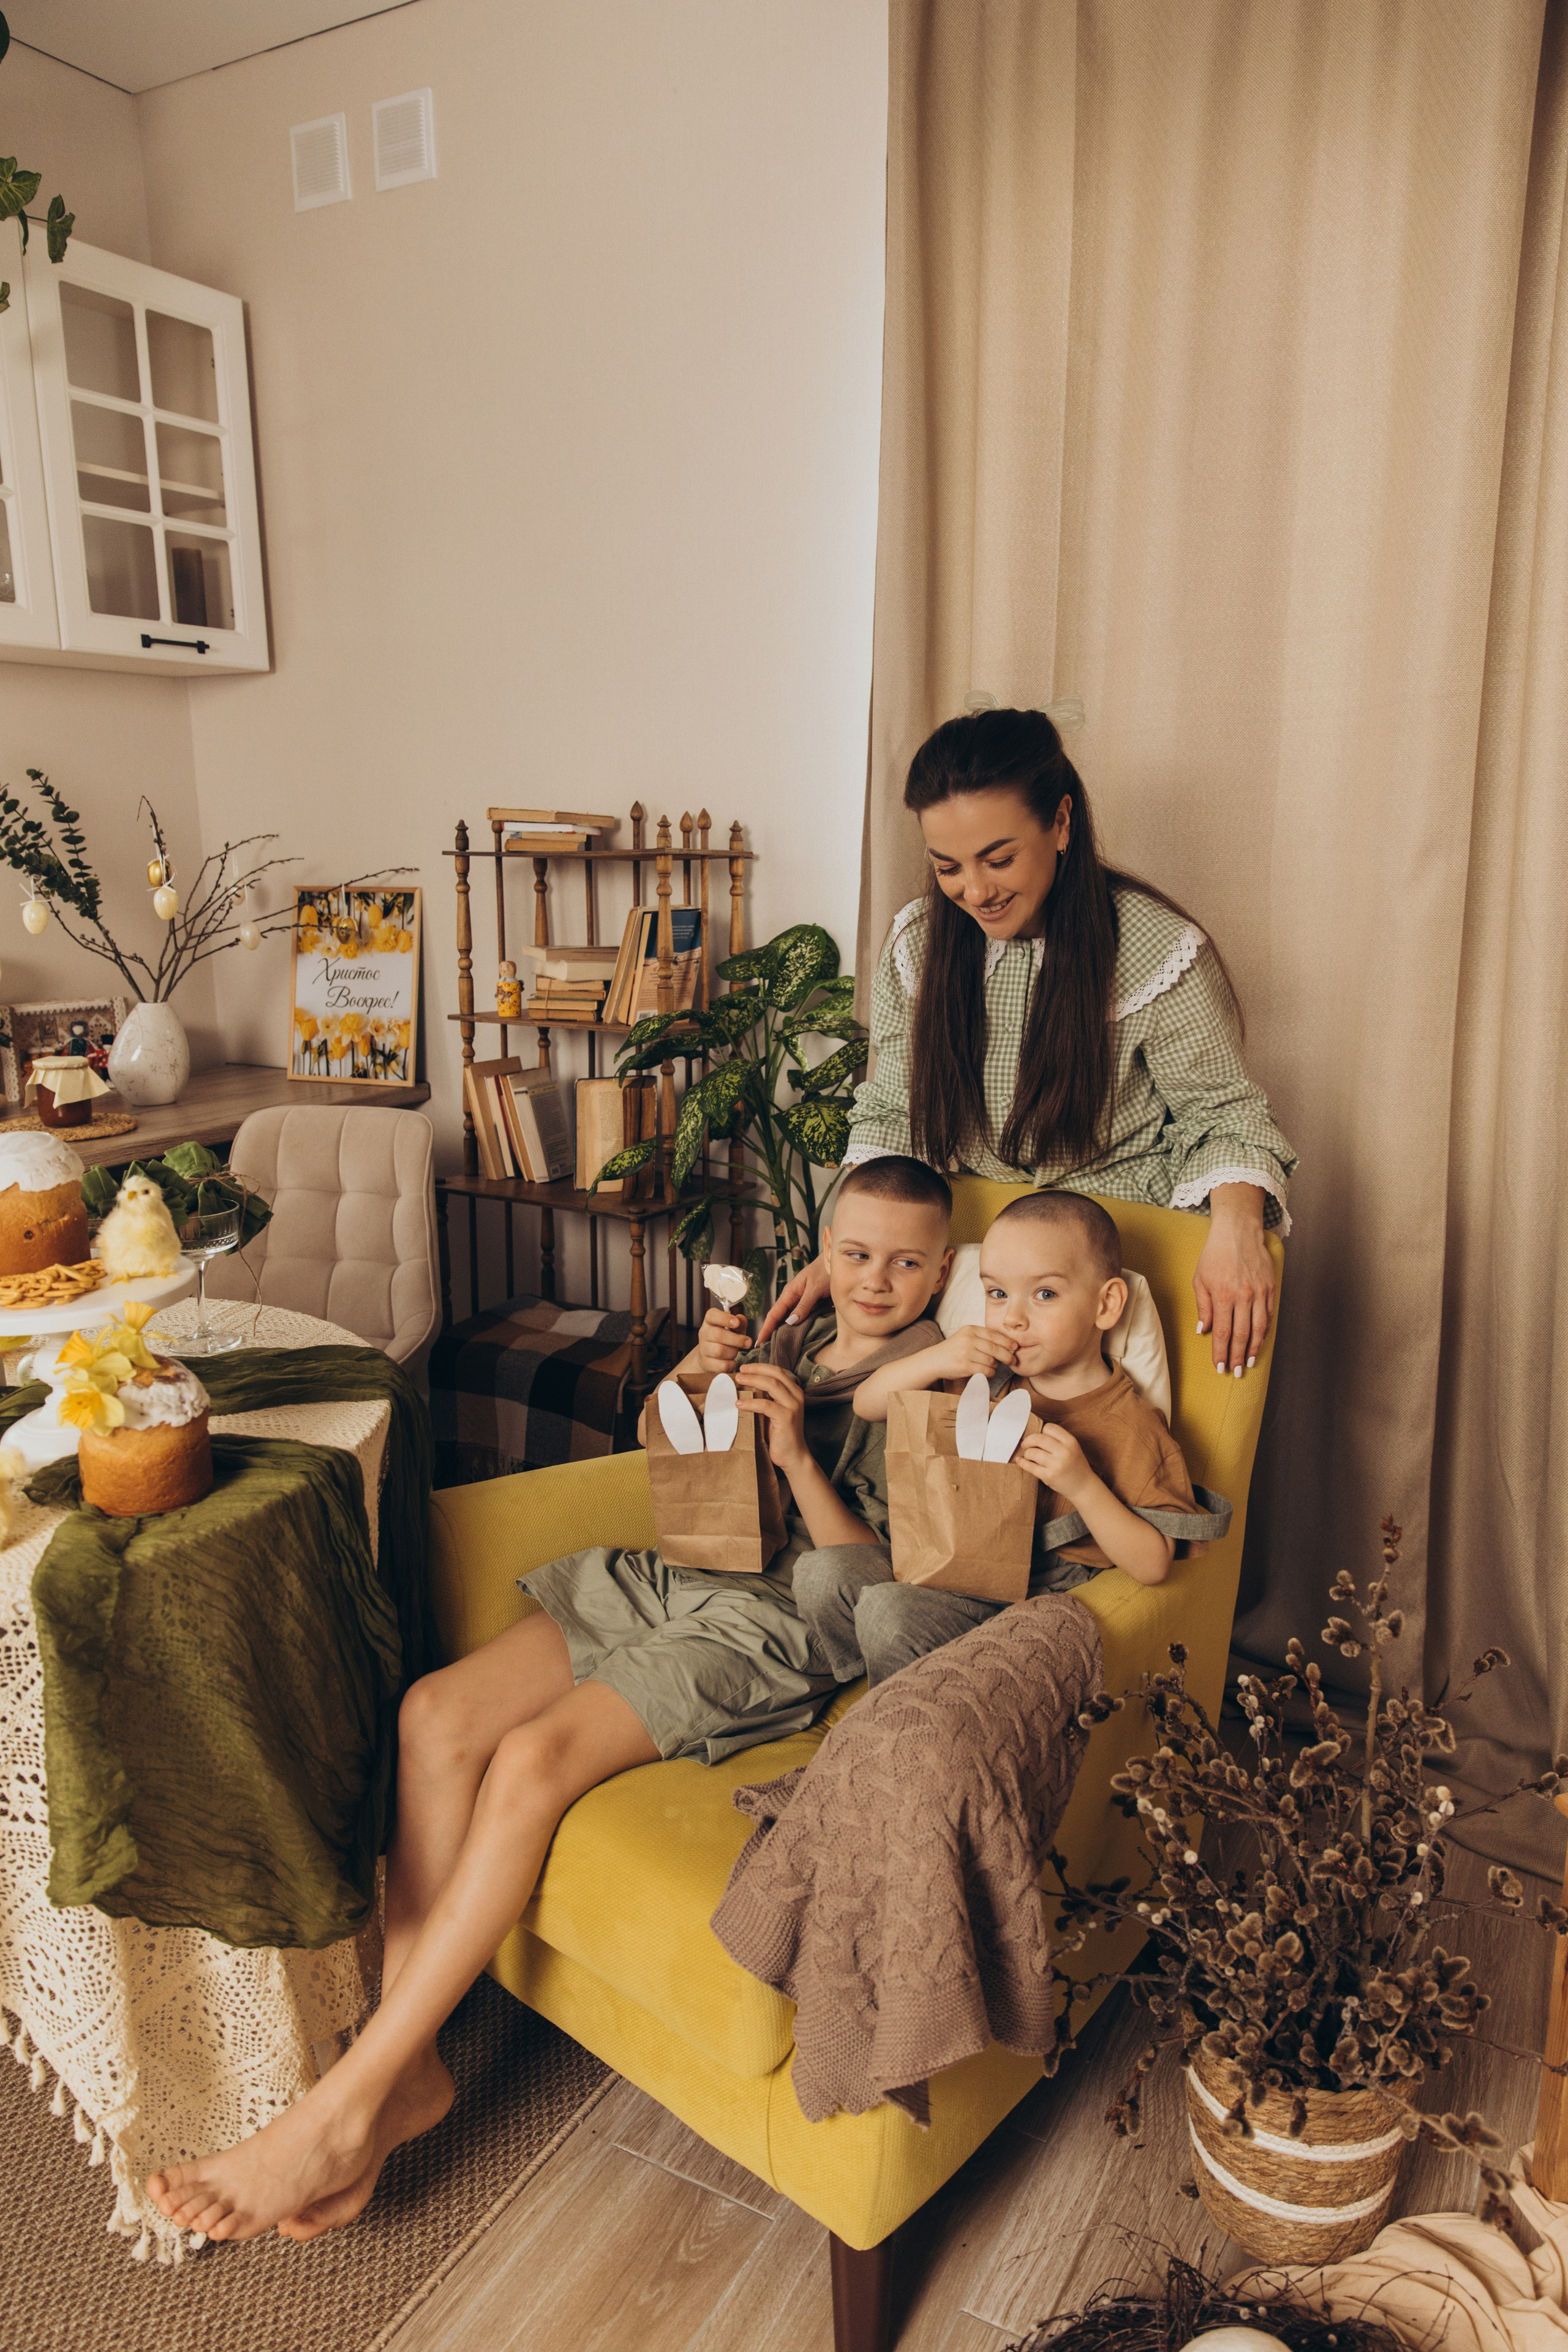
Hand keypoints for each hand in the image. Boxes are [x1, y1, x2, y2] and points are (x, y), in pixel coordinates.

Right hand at [695, 1306, 748, 1375]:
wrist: (710, 1355)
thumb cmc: (725, 1338)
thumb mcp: (734, 1328)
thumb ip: (740, 1322)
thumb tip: (741, 1319)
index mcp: (710, 1321)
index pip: (712, 1315)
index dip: (724, 1318)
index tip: (736, 1322)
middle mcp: (704, 1333)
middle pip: (718, 1335)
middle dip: (736, 1339)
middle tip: (748, 1342)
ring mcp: (703, 1349)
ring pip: (719, 1351)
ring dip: (733, 1352)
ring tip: (736, 1351)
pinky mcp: (706, 1363)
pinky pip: (721, 1365)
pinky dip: (731, 1364)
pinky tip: (732, 1361)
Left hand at [735, 1363, 807, 1469]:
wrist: (793, 1455)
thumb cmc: (780, 1434)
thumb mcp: (773, 1411)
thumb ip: (765, 1398)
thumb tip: (745, 1386)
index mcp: (794, 1391)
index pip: (777, 1371)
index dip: (760, 1367)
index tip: (744, 1368)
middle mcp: (796, 1396)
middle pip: (775, 1374)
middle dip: (755, 1370)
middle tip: (738, 1373)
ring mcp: (793, 1406)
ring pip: (771, 1385)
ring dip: (752, 1381)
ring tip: (738, 1383)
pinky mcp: (786, 1418)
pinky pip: (766, 1405)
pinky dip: (750, 1403)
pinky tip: (739, 1404)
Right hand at [757, 1253, 829, 1343]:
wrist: (836, 1262)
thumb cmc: (824, 1271)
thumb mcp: (814, 1288)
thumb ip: (804, 1305)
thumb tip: (790, 1322)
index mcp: (790, 1294)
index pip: (774, 1314)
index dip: (766, 1329)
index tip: (759, 1343)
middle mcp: (793, 1300)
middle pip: (779, 1320)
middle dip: (772, 1334)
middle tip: (767, 1352)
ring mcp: (802, 1304)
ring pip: (790, 1322)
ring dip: (785, 1334)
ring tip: (780, 1350)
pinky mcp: (812, 1307)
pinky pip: (803, 1320)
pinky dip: (798, 1330)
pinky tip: (798, 1340)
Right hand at [932, 1324, 1015, 1382]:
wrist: (934, 1360)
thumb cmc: (954, 1349)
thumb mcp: (966, 1337)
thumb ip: (983, 1338)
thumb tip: (1007, 1344)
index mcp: (970, 1330)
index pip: (994, 1335)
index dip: (1007, 1341)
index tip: (1015, 1346)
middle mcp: (969, 1340)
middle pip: (996, 1348)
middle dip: (1007, 1355)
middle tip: (1013, 1360)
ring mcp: (966, 1353)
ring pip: (991, 1361)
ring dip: (995, 1366)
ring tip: (993, 1366)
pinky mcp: (965, 1366)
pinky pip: (985, 1370)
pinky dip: (990, 1372)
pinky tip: (987, 1372)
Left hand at [1017, 1425, 1091, 1501]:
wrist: (1083, 1487)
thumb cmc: (1075, 1465)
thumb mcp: (1072, 1448)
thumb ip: (1057, 1440)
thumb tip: (1033, 1434)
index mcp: (1071, 1441)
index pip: (1049, 1428)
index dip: (1041, 1431)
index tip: (1038, 1437)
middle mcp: (1064, 1452)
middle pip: (1038, 1438)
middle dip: (1028, 1441)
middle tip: (1025, 1444)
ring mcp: (1057, 1464)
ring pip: (1032, 1452)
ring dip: (1026, 1453)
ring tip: (1028, 1456)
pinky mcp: (1049, 1476)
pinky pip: (1030, 1466)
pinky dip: (1022, 1463)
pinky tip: (1020, 1461)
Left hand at [1194, 1183, 1274, 1375]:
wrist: (1238, 1231)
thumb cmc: (1215, 1254)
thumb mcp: (1200, 1279)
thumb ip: (1203, 1306)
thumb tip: (1204, 1330)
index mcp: (1223, 1296)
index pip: (1223, 1333)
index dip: (1222, 1352)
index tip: (1221, 1367)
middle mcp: (1243, 1297)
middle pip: (1242, 1335)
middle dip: (1239, 1357)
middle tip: (1237, 1372)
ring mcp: (1259, 1292)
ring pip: (1259, 1328)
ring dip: (1255, 1349)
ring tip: (1250, 1363)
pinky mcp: (1270, 1287)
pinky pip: (1268, 1314)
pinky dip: (1265, 1330)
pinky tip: (1261, 1341)